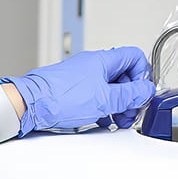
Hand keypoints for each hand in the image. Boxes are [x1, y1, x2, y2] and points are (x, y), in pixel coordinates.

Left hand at [4, 48, 154, 135]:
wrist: (31, 105)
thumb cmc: (60, 98)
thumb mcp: (105, 99)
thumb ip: (130, 95)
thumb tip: (147, 91)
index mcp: (103, 61)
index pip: (134, 57)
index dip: (143, 75)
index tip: (142, 93)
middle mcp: (94, 66)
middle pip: (125, 76)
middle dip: (131, 96)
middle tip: (130, 112)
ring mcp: (84, 78)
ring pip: (112, 88)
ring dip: (120, 105)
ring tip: (118, 120)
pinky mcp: (76, 91)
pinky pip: (99, 97)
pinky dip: (106, 108)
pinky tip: (104, 120)